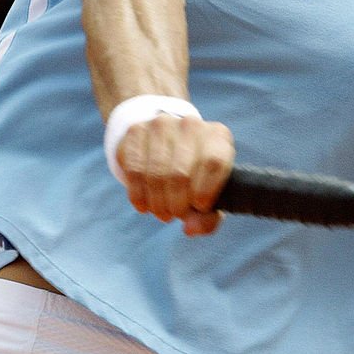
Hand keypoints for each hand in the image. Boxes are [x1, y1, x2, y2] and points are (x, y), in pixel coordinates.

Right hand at [116, 113, 234, 234]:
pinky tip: (144, 205)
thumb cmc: (196, 175)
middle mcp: (191, 125)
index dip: (206, 191)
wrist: (167, 142)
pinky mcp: (137, 131)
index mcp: (218, 136)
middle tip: (174, 215)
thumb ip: (208, 217)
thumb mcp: (211, 193)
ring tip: (161, 212)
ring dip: (158, 203)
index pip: (214, 162)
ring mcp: (162, 125)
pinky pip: (135, 170)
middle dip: (177, 204)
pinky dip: (139, 195)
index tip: (199, 207)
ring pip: (156, 174)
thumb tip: (190, 229)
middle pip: (181, 173)